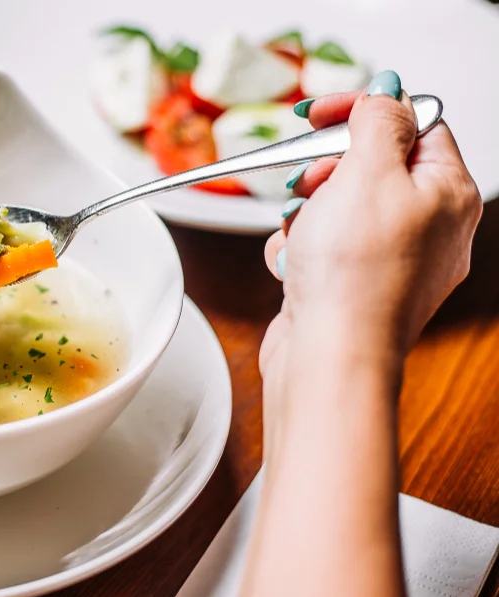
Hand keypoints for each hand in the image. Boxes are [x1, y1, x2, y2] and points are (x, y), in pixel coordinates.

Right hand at [260, 72, 481, 386]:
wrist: (329, 356)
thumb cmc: (355, 277)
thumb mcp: (368, 173)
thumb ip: (378, 122)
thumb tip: (386, 93)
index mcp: (449, 193)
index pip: (414, 123)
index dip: (363, 112)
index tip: (319, 114)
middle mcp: (429, 227)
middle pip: (371, 166)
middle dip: (326, 171)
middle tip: (308, 182)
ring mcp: (392, 261)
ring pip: (337, 207)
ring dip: (306, 214)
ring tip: (302, 235)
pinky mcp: (354, 286)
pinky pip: (322, 247)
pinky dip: (300, 250)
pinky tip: (296, 267)